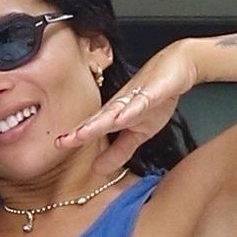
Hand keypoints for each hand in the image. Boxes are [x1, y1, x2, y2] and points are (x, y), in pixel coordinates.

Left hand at [55, 43, 195, 179]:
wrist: (179, 67)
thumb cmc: (156, 98)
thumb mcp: (139, 132)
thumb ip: (119, 150)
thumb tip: (99, 169)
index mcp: (115, 115)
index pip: (92, 129)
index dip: (75, 138)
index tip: (57, 147)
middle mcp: (121, 105)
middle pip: (98, 119)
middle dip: (80, 131)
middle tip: (62, 142)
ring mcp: (137, 97)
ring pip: (115, 110)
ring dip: (99, 122)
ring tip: (83, 134)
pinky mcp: (155, 91)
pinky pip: (142, 101)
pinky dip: (132, 109)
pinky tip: (122, 118)